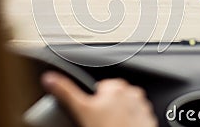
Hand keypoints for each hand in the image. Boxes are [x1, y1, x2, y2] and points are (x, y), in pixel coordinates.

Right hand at [41, 71, 157, 126]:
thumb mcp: (81, 109)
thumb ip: (65, 91)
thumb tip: (49, 78)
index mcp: (116, 87)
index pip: (102, 87)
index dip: (95, 101)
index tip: (95, 112)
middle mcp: (133, 93)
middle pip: (115, 97)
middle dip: (109, 108)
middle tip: (102, 122)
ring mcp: (143, 107)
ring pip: (127, 108)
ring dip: (121, 116)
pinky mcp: (150, 120)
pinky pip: (138, 119)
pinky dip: (132, 123)